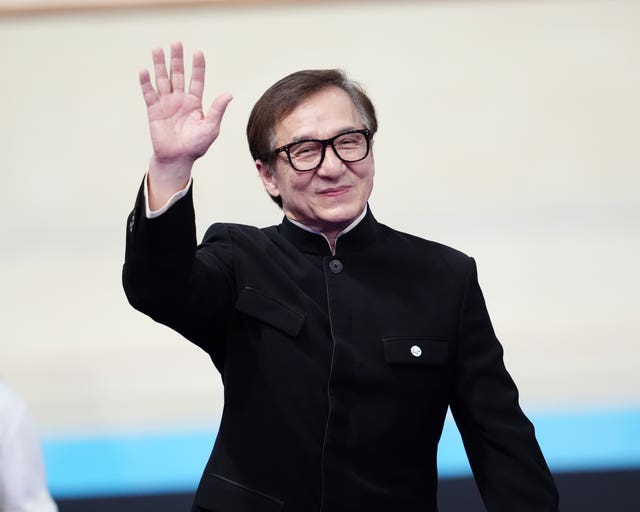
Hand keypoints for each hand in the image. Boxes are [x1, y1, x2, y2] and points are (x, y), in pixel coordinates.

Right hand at [139, 41, 232, 199]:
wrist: (178, 159)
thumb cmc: (197, 146)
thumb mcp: (211, 128)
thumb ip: (217, 110)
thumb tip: (229, 94)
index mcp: (195, 103)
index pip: (197, 80)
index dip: (197, 67)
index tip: (198, 52)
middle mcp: (180, 100)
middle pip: (178, 75)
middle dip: (177, 60)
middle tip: (176, 43)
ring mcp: (166, 104)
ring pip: (163, 80)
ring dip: (160, 65)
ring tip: (157, 49)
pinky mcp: (153, 111)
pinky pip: (149, 94)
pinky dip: (146, 83)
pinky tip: (145, 70)